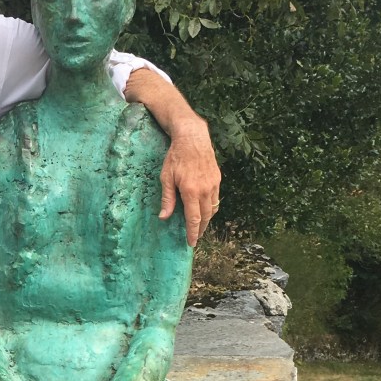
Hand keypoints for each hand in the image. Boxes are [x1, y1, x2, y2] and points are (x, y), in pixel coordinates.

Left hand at [123, 68, 220, 245]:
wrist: (193, 137)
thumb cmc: (175, 157)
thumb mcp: (166, 178)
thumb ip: (167, 199)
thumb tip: (163, 217)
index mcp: (191, 191)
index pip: (193, 219)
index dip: (193, 233)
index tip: (192, 243)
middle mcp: (205, 189)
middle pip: (205, 216)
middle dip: (201, 229)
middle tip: (196, 237)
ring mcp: (213, 184)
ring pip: (213, 208)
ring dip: (207, 219)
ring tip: (201, 225)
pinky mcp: (217, 178)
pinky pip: (216, 198)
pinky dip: (211, 207)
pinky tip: (205, 209)